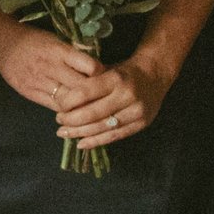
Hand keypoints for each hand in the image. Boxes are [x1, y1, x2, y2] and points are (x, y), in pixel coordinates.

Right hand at [0, 24, 103, 111]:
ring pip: (68, 101)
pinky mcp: (30, 93)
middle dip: (94, 94)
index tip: (106, 77)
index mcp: (60, 51)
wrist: (4, 43)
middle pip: (81, 87)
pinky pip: (54, 106)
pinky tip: (72, 108)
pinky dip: (66, 109)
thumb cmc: (35, 40)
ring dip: (80, 105)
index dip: (102, 74)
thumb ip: (75, 55)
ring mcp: (39, 81)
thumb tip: (98, 69)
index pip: (90, 66)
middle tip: (102, 96)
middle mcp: (50, 67)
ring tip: (89, 105)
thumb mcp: (56, 40)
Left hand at [55, 52, 177, 152]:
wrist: (155, 74)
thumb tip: (61, 100)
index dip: (67, 102)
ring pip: (102, 127)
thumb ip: (88, 83)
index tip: (58, 106)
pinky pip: (115, 136)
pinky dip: (96, 141)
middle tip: (58, 121)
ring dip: (80, 133)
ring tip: (64, 133)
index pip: (84, 93)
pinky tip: (81, 144)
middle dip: (71, 120)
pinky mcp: (142, 123)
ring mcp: (137, 111)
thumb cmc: (123, 72)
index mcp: (115, 78)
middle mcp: (127, 95)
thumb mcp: (106, 69)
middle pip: (92, 113)